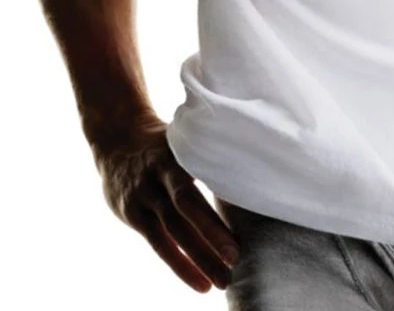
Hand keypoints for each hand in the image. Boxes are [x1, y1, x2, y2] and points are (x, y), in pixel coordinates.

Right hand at [91, 114, 240, 292]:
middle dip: (210, 238)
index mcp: (175, 156)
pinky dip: (179, 264)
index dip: (212, 217)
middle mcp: (157, 177)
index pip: (195, 187)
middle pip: (184, 210)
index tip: (237, 239)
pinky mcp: (132, 213)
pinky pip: (158, 243)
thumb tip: (249, 172)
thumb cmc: (167, 142)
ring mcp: (142, 196)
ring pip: (171, 232)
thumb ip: (207, 156)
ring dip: (197, 259)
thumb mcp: (184, 141)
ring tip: (220, 282)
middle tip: (235, 261)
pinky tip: (199, 281)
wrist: (117, 137)